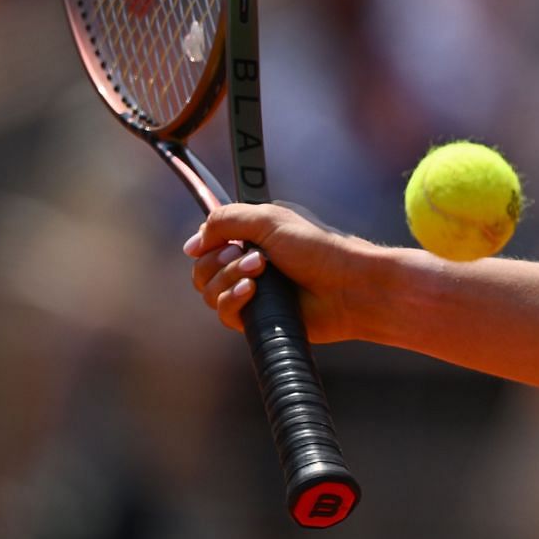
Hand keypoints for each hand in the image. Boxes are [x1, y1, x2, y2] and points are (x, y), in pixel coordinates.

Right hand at [184, 202, 371, 343]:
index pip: (208, 242)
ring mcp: (252, 293)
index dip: (204, 243)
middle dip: (220, 261)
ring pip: (209, 291)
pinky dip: (233, 300)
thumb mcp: (270, 220)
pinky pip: (224, 313)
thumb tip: (193, 242)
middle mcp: (248, 265)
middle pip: (202, 269)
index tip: (209, 244)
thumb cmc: (317, 249)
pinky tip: (252, 293)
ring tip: (261, 272)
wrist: (346, 286)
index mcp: (253, 238)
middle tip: (254, 257)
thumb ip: (227, 220)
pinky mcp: (256, 318)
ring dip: (230, 278)